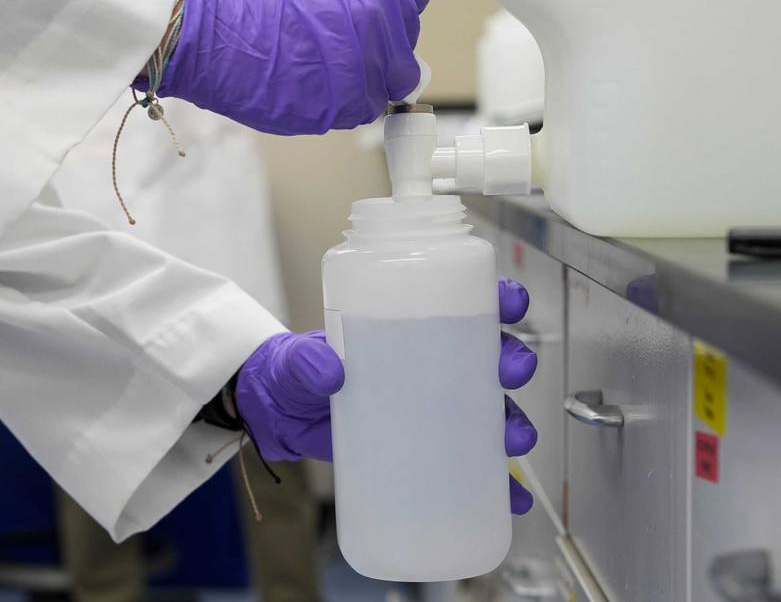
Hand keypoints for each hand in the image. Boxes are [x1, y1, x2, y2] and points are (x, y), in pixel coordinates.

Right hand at [154, 0, 431, 134]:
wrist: (206, 32)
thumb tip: (375, 25)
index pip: (414, 1)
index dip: (393, 13)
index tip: (375, 20)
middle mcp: (379, 31)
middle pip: (405, 61)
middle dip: (380, 61)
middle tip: (342, 54)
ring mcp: (359, 77)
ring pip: (378, 96)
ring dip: (355, 89)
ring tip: (313, 71)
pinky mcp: (335, 112)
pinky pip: (346, 114)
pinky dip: (329, 105)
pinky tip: (299, 86)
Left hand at [234, 278, 538, 514]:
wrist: (281, 417)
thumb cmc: (296, 372)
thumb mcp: (298, 359)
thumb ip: (307, 359)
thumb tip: (331, 372)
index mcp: (411, 325)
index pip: (468, 303)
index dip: (501, 299)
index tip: (511, 303)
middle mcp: (435, 362)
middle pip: (493, 355)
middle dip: (513, 362)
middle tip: (507, 375)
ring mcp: (435, 407)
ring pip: (494, 410)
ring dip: (514, 424)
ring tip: (512, 441)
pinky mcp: (429, 446)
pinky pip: (475, 465)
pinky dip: (501, 483)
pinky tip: (513, 498)